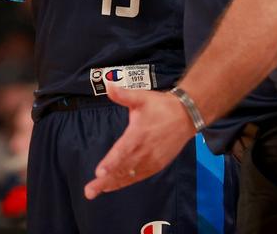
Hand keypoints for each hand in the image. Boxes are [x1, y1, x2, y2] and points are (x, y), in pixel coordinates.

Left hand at [83, 84, 194, 198]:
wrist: (186, 115)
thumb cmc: (161, 106)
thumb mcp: (141, 97)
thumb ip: (123, 95)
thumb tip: (108, 85)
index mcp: (139, 134)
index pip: (123, 151)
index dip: (111, 162)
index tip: (99, 173)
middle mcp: (145, 150)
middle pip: (123, 168)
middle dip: (105, 181)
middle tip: (89, 191)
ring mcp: (152, 160)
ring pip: (130, 175)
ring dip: (113, 184)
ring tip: (97, 191)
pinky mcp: (157, 165)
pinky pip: (139, 176)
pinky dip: (125, 182)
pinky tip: (113, 186)